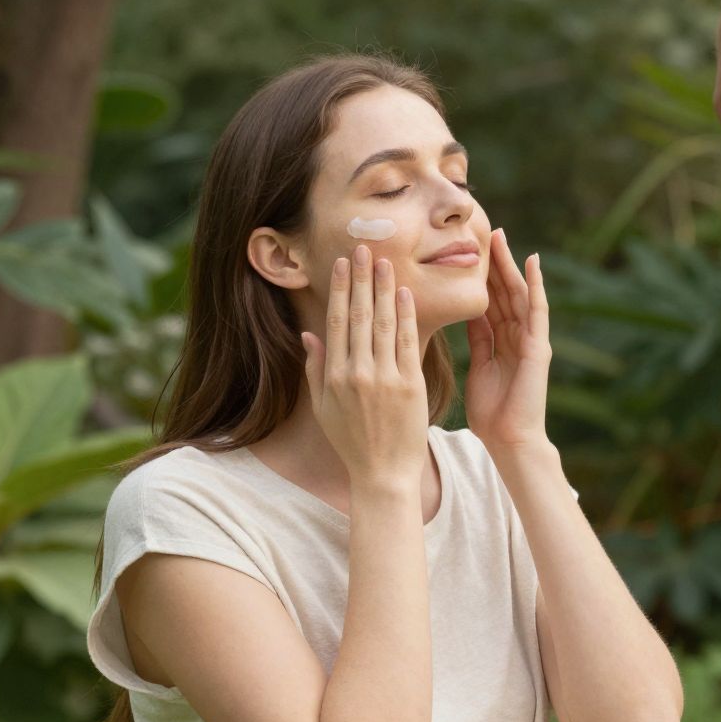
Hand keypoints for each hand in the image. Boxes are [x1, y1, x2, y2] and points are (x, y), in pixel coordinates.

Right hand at [301, 246, 428, 490]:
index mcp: (334, 376)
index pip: (337, 322)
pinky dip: (407, 315)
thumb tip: (310, 333)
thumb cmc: (352, 442)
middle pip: (360, 315)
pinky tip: (405, 292)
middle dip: (361, 278)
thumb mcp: (324, 407)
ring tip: (385, 261)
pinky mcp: (410, 385)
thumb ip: (316, 368)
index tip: (343, 264)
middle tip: (364, 248)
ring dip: (384, 288)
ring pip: (384, 323)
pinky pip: (408, 342)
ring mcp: (384, 378)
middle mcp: (357, 373)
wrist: (383, 473)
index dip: (341, 289)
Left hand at [465, 228, 550, 451]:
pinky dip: (535, 285)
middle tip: (485, 232)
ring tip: (501, 238)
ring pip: (518, 294)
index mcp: (501, 342)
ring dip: (510, 265)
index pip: (490, 300)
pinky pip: (537, 309)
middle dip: (494, 263)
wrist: (510, 440)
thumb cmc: (492, 413)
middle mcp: (518, 336)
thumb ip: (477, 341)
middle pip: (503, 291)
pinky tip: (531, 262)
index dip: (480, 276)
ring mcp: (531, 339)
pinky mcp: (539, 345)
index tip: (467, 251)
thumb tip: (467, 316)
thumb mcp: (478, 368)